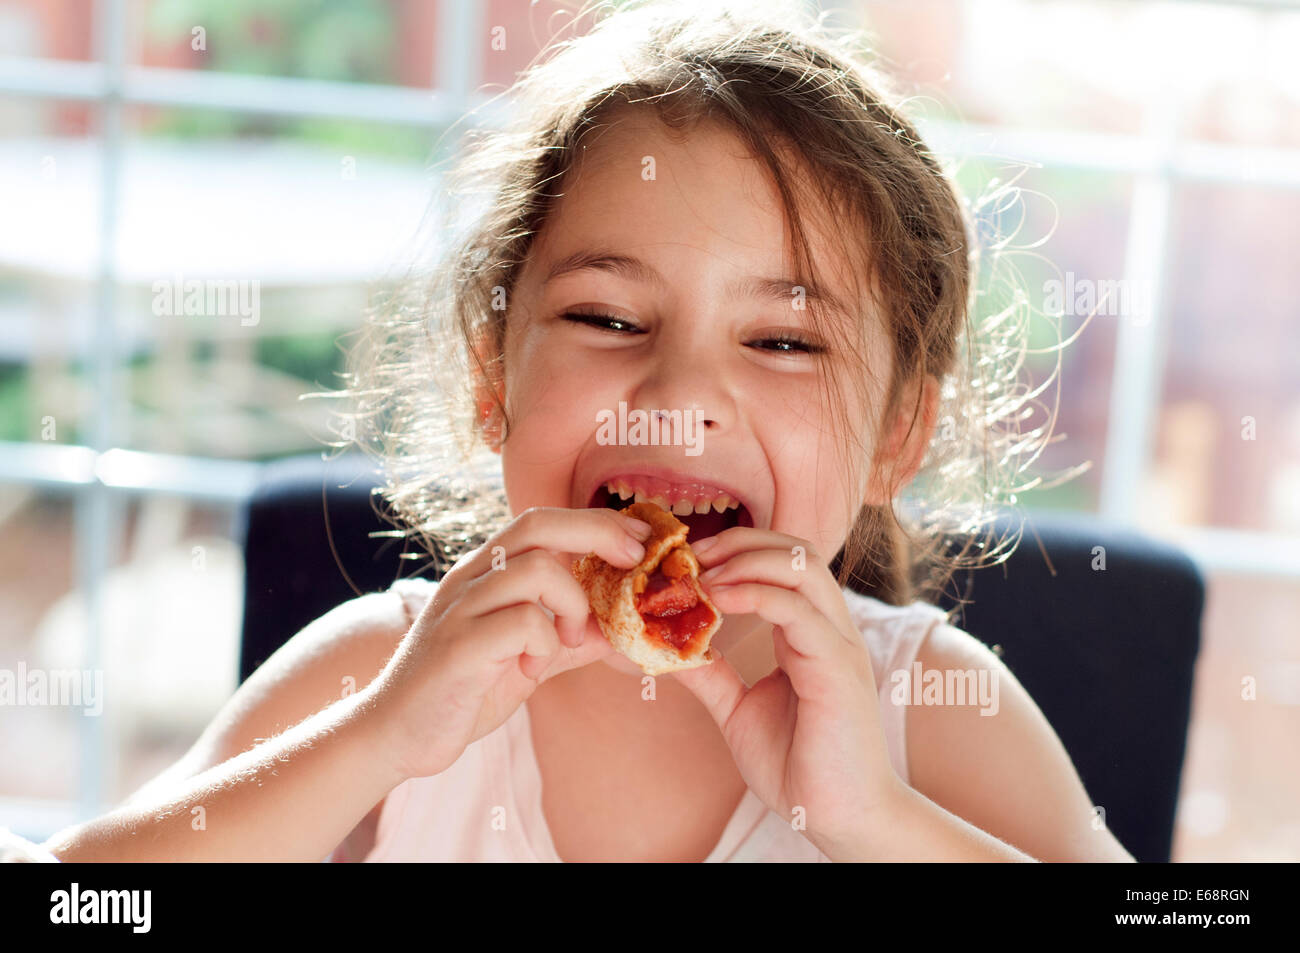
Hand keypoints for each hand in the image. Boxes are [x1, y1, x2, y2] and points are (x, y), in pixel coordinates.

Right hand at [368, 507, 650, 779]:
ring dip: (572, 605)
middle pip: (539, 525)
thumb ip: (569, 640)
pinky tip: (532, 670)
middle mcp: (471, 578)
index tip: (641, 540)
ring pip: (536, 570)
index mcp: (487, 573)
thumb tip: (620, 629)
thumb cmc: (461, 692)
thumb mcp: (527, 659)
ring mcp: (460, 609)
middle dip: (598, 533)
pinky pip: (521, 622)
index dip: (596, 523)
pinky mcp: (457, 646)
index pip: (544, 522)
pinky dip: (544, 644)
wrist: (396, 735)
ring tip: (569, 640)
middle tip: (634, 562)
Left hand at [673, 527, 903, 855]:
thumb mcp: (739, 710)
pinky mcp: (838, 666)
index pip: (784, 564)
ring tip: (702, 572)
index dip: (736, 551)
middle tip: (690, 555)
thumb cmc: (799, 767)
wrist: (836, 816)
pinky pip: (799, 609)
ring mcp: (838, 644)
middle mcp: (830, 629)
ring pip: (802, 567)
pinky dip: (756, 593)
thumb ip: (711, 675)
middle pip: (795, 550)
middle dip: (740, 541)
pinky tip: (719, 599)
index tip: (688, 562)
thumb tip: (668, 647)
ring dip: (746, 559)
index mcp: (811, 634)